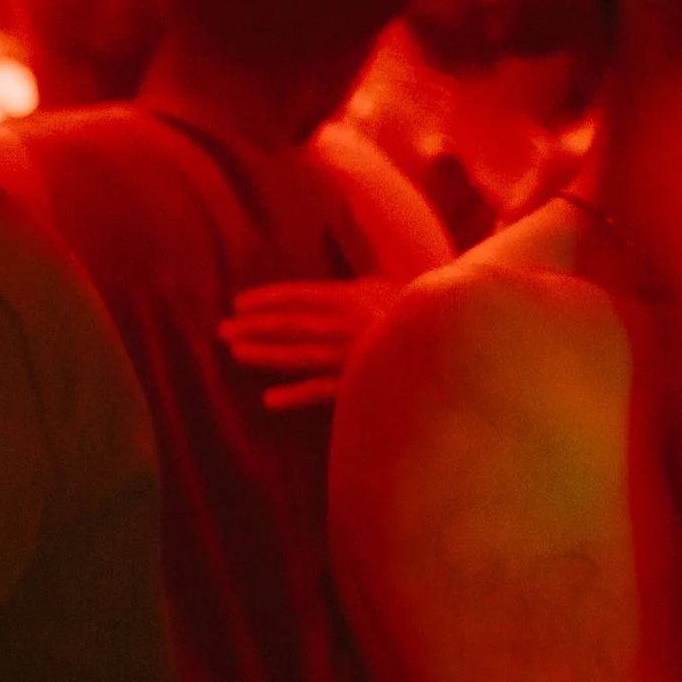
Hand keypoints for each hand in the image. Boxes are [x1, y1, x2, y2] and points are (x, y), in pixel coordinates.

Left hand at [217, 278, 401, 410]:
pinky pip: (323, 391)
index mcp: (352, 297)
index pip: (299, 296)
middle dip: (254, 326)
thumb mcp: (386, 288)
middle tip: (221, 330)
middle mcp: (348, 323)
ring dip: (266, 354)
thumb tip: (340, 281)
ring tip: (236, 353)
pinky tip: (268, 400)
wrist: (460, 339)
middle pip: (291, 324)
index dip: (266, 299)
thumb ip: (358, 285)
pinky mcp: (361, 383)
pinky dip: (295, 395)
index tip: (237, 304)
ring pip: (300, 354)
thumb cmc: (419, 313)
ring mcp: (353, 354)